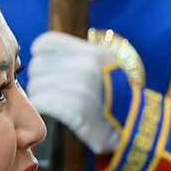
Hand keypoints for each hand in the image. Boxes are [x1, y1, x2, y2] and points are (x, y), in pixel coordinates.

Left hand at [27, 31, 118, 154]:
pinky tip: (54, 115)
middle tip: (53, 93)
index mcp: (90, 53)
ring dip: (41, 97)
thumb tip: (44, 55)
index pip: (43, 45)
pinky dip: (44, 109)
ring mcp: (78, 86)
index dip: (43, 59)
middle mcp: (84, 65)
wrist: (134, 125)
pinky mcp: (73, 109)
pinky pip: (41, 103)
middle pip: (37, 67)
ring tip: (56, 106)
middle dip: (42, 81)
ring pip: (36, 86)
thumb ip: (79, 55)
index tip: (49, 70)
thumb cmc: (116, 96)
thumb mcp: (106, 63)